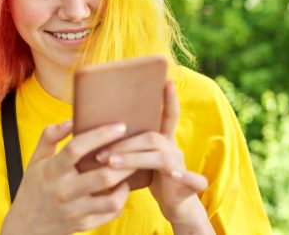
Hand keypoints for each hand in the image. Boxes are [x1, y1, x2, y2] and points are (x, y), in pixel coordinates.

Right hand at [1, 120, 134, 234]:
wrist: (26, 225)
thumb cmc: (35, 185)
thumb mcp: (36, 158)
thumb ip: (50, 136)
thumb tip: (71, 119)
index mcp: (52, 170)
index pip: (77, 149)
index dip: (100, 135)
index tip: (120, 127)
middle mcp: (64, 191)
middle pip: (103, 176)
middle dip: (124, 161)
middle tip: (134, 148)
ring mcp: (75, 211)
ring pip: (111, 199)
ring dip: (125, 182)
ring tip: (130, 169)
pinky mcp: (84, 224)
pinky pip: (110, 212)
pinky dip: (121, 199)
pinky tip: (120, 187)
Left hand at [96, 81, 209, 224]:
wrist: (175, 207)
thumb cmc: (152, 180)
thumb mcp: (138, 160)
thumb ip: (127, 147)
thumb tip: (96, 135)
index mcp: (162, 142)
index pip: (166, 117)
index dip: (168, 99)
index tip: (167, 81)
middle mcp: (173, 149)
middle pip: (151, 138)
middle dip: (124, 144)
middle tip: (100, 153)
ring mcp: (182, 166)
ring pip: (163, 156)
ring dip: (134, 159)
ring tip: (111, 164)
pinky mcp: (191, 185)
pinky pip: (192, 179)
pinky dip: (184, 176)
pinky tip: (173, 175)